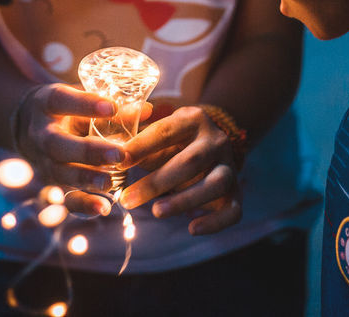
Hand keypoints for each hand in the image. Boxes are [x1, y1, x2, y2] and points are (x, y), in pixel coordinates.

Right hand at [12, 84, 125, 204]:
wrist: (26, 127)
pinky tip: (103, 207)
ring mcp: (44, 161)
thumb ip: (110, 106)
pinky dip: (83, 204)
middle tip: (118, 155)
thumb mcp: (80, 98)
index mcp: (47, 104)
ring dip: (86, 179)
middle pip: (57, 143)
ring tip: (110, 183)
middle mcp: (41, 134)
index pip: (62, 100)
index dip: (85, 104)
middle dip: (88, 151)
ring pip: (60, 173)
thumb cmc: (64, 109)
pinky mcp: (52, 183)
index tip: (112, 107)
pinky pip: (64, 196)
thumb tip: (147, 111)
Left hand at [119, 106, 241, 234]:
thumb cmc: (172, 143)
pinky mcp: (236, 192)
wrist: (211, 146)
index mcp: (193, 119)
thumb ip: (136, 141)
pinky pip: (233, 210)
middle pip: (191, 161)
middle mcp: (216, 140)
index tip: (118, 162)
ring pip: (216, 184)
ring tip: (156, 212)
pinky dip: (215, 222)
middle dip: (157, 182)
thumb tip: (112, 153)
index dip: (141, 147)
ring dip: (185, 200)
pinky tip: (191, 228)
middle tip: (127, 199)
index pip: (166, 131)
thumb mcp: (156, 134)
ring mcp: (229, 166)